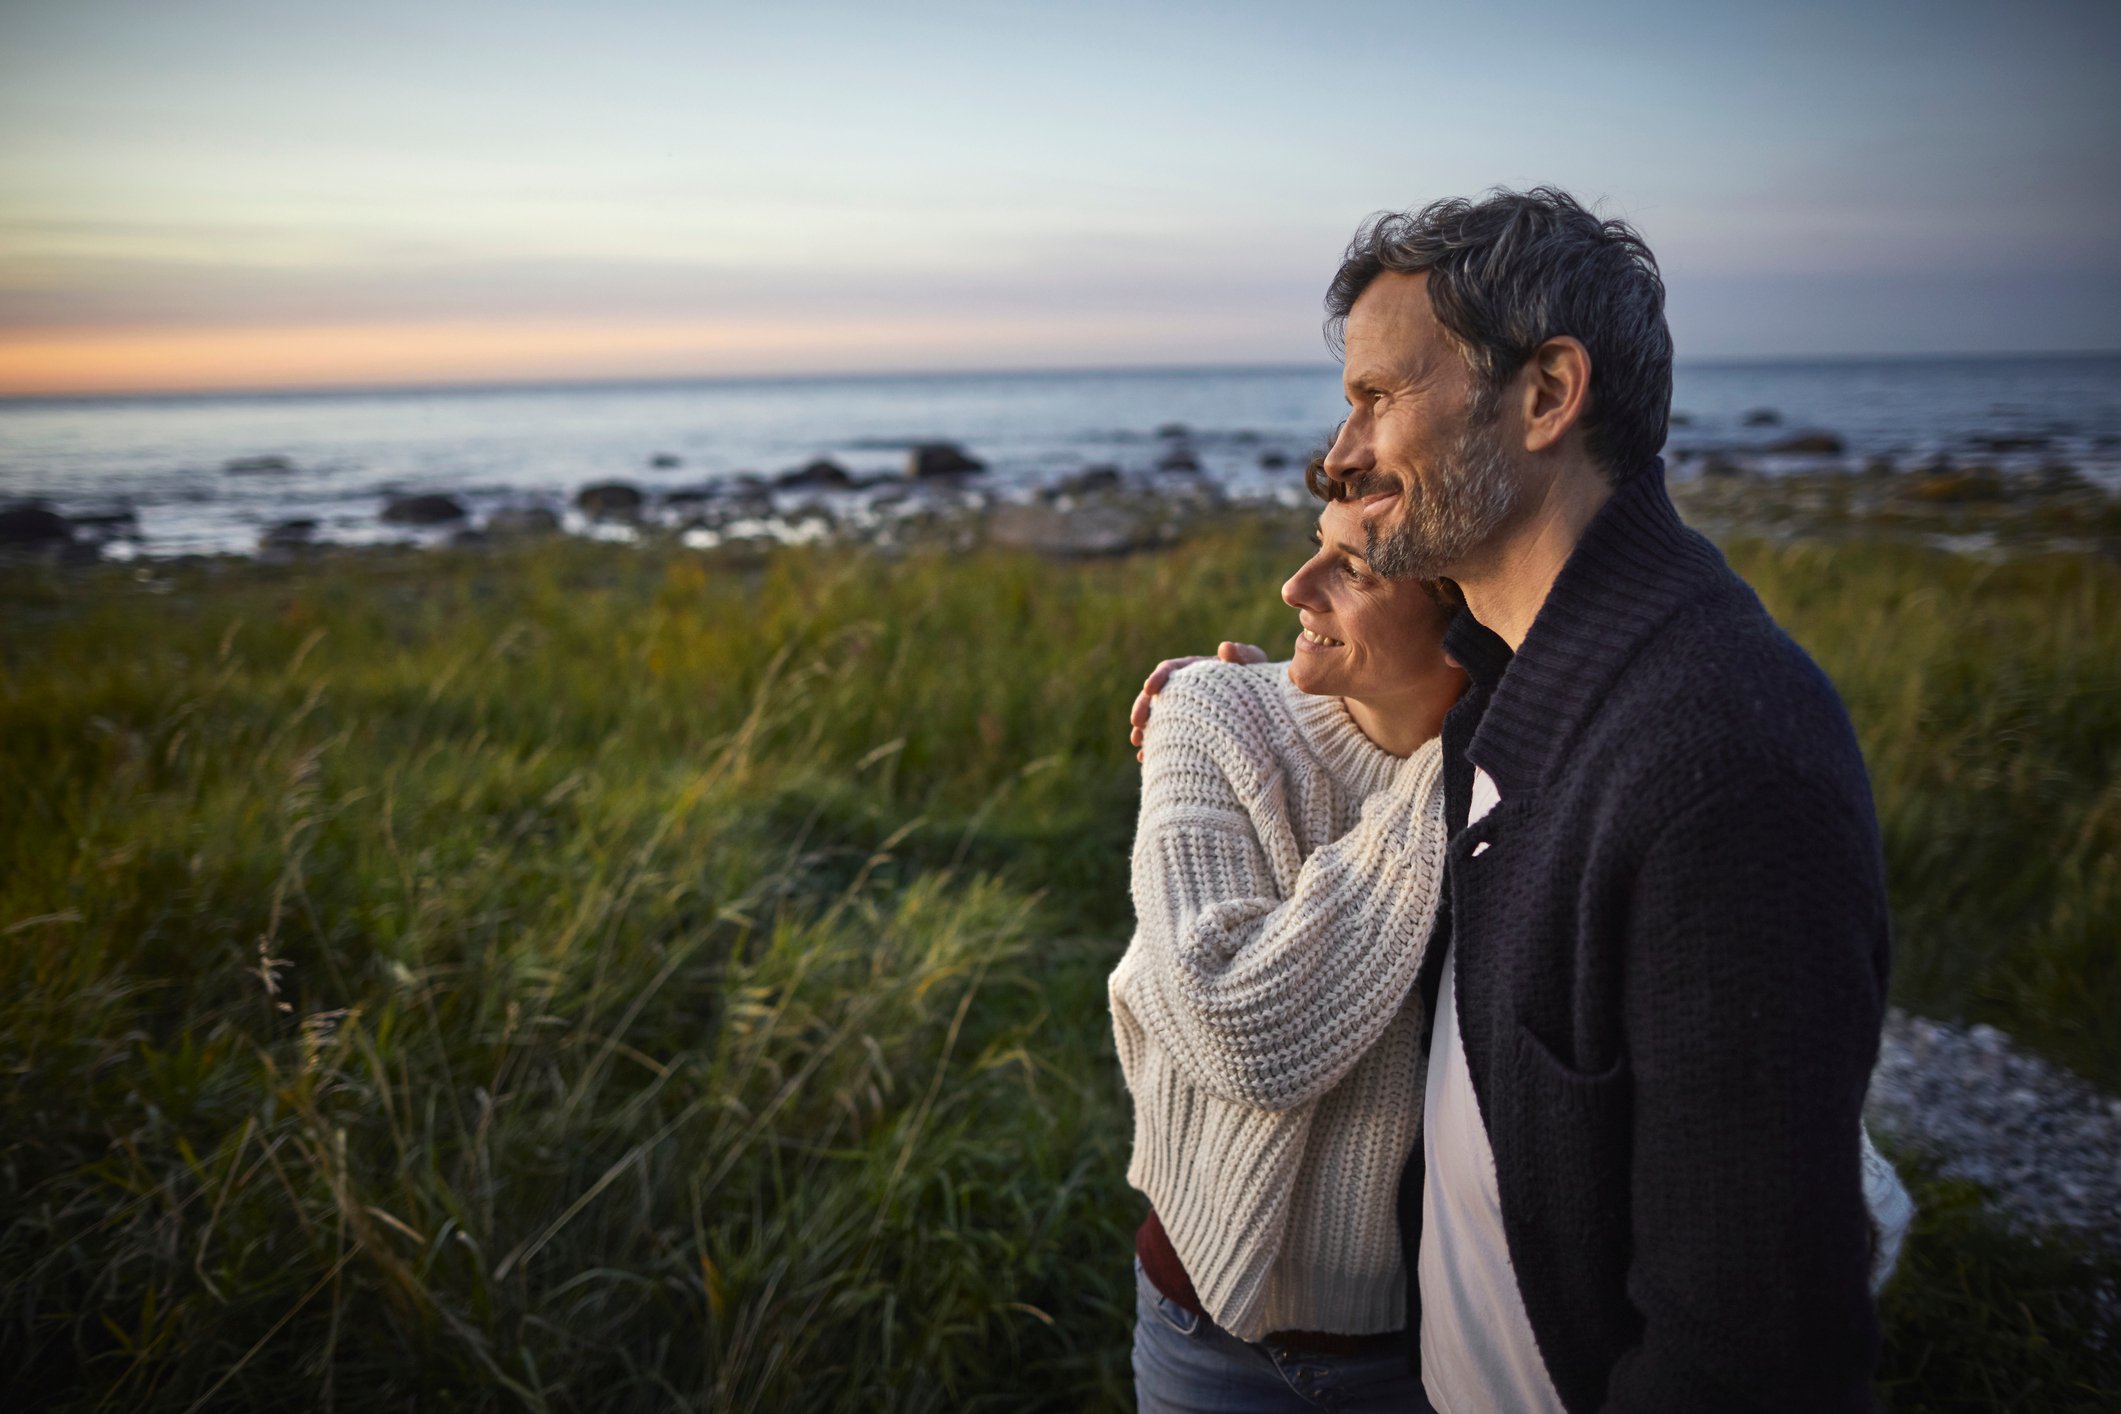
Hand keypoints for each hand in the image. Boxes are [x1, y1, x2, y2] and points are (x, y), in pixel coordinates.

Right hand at [1129, 642, 1267, 761]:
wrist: (1267, 705)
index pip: (1169, 670)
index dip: (1157, 678)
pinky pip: (1167, 737)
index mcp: (1195, 670)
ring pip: (1158, 718)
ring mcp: (1185, 711)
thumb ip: (1243, 655)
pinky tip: (1146, 759)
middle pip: (1156, 696)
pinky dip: (1155, 747)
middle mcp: (1185, 690)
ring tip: (1138, 743)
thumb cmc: (1261, 679)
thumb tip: (1224, 648)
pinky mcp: (1188, 730)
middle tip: (1136, 723)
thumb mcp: (1255, 664)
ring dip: (1145, 729)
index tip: (1149, 689)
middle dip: (1143, 708)